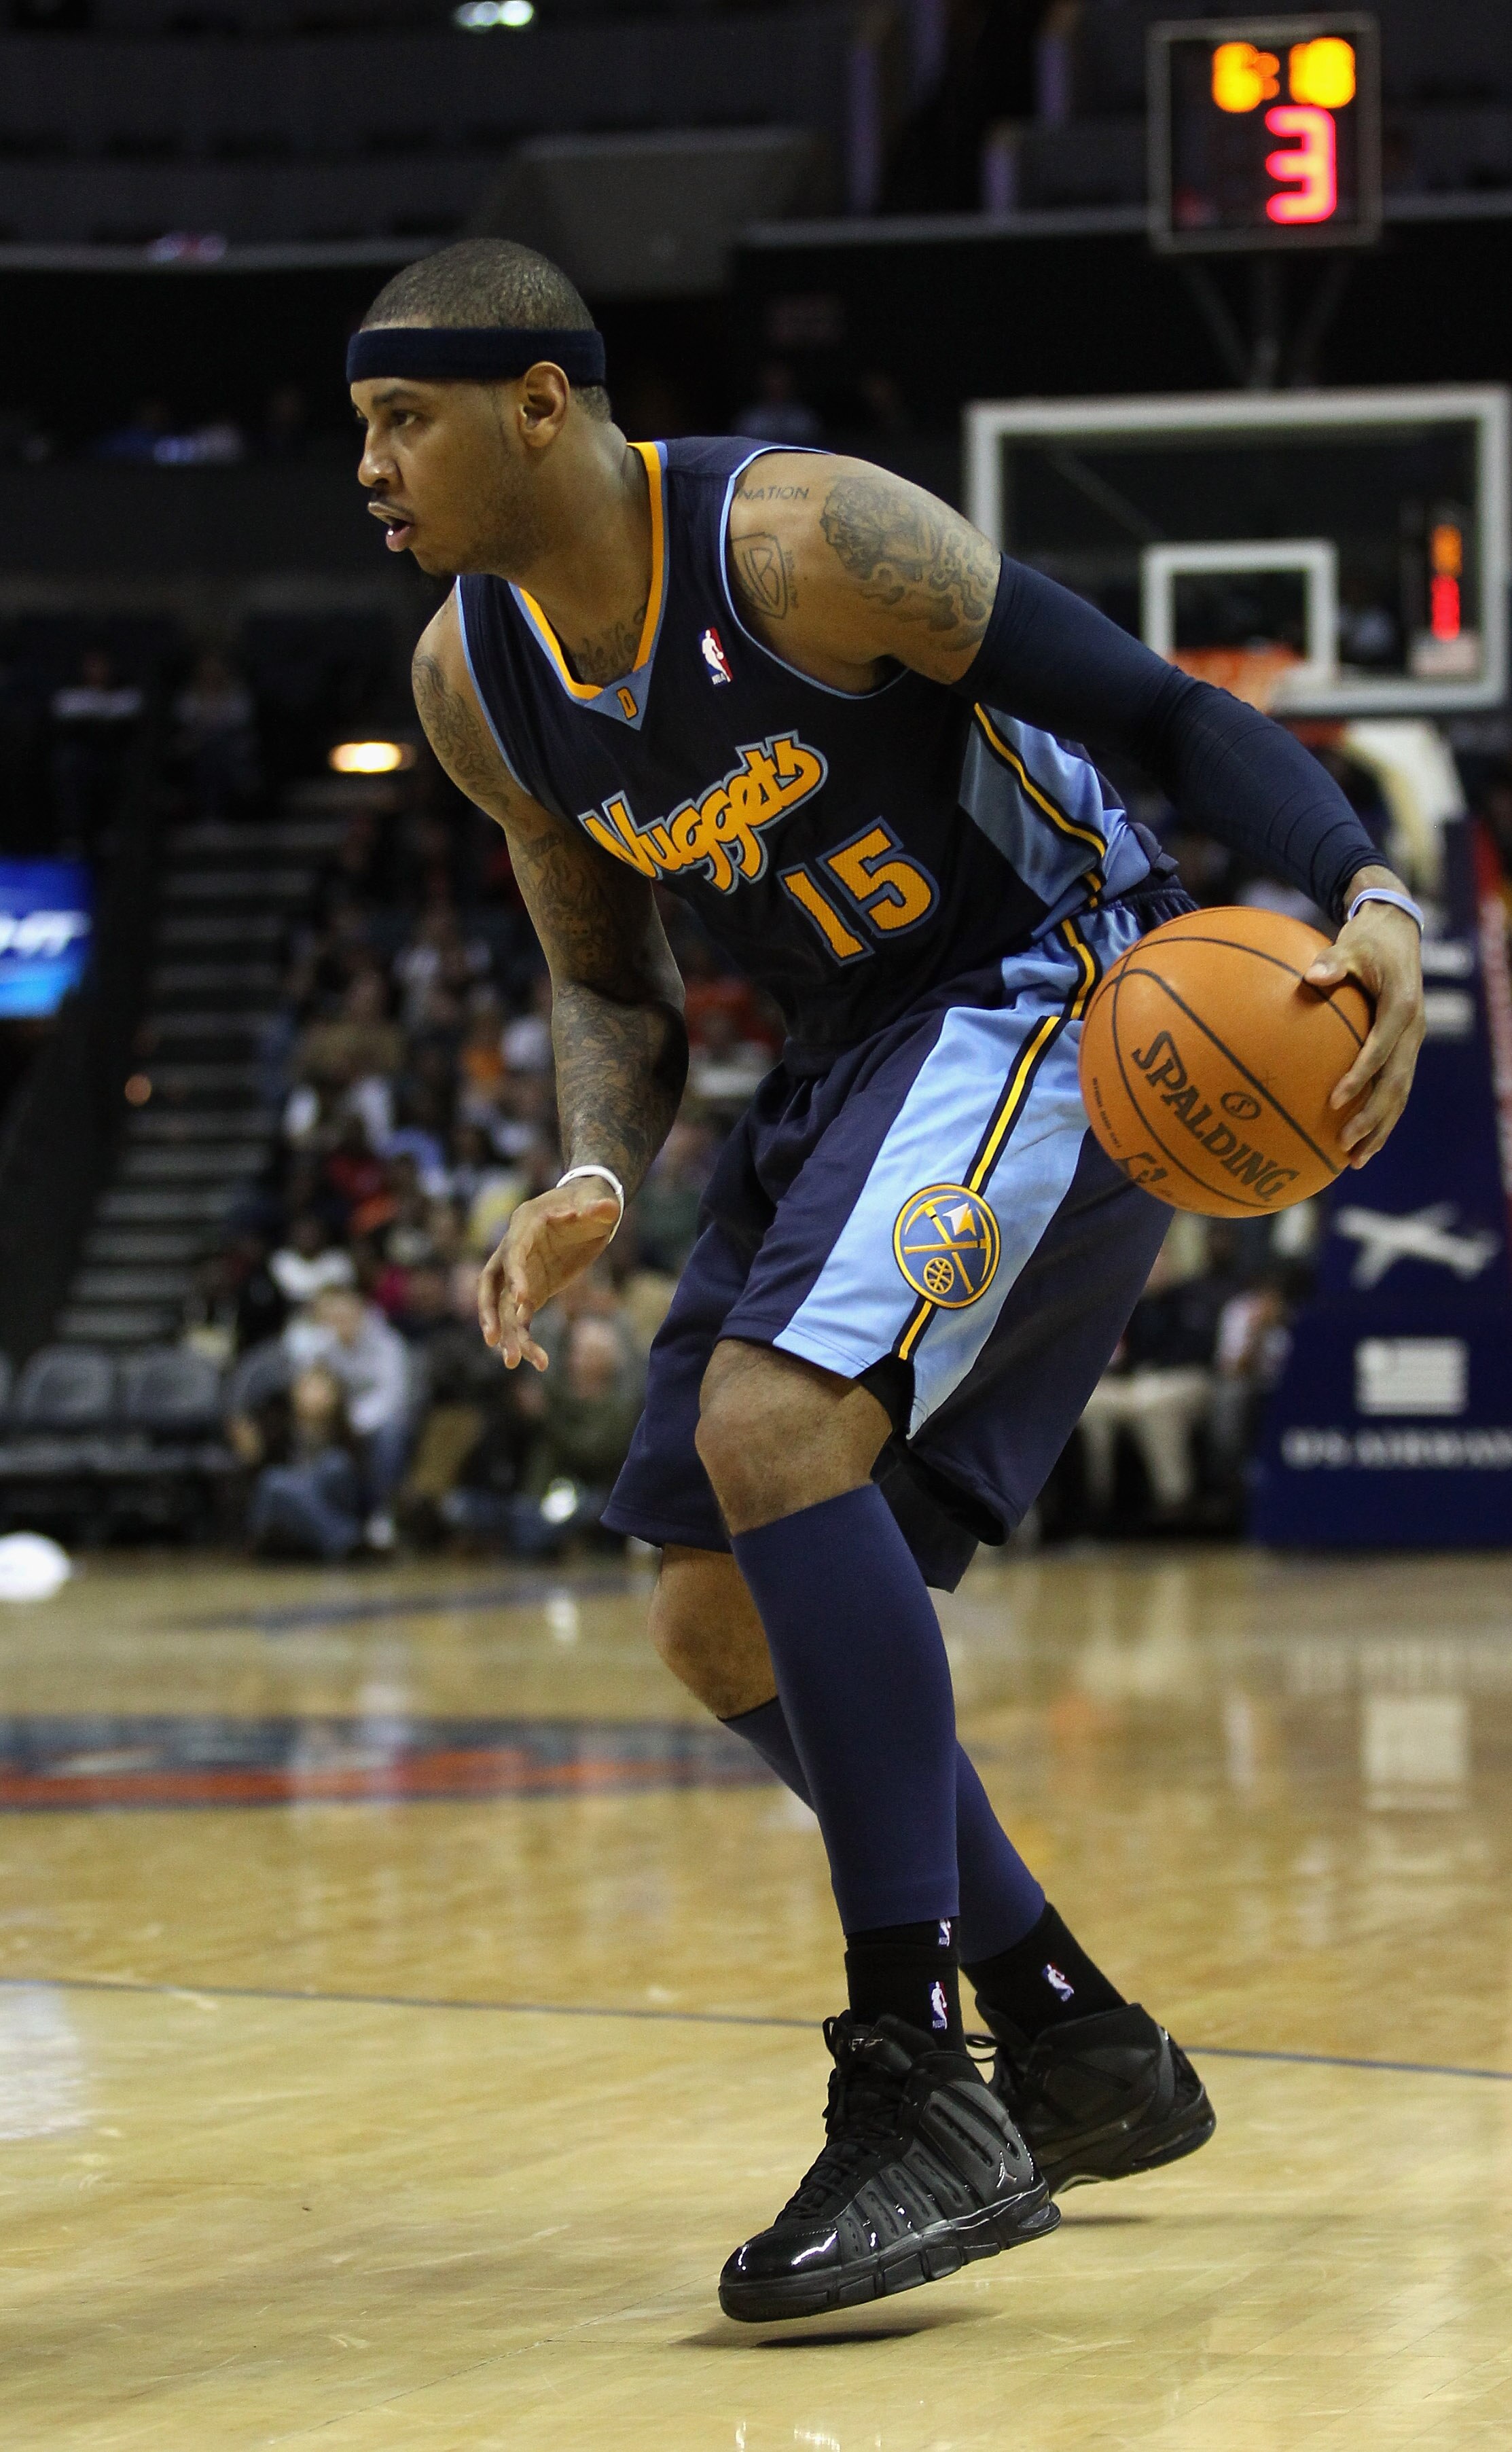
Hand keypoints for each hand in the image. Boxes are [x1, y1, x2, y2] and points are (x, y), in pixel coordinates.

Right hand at [477, 1180, 620, 1369]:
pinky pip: (522, 1317)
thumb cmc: (589, 1201)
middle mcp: (515, 1250)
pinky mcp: (532, 1290)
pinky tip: (539, 1362)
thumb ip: (599, 1207)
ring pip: (504, 1307)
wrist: (586, 1209)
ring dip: (507, 1334)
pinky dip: (525, 1338)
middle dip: (489, 1310)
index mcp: (525, 1225)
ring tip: (514, 1363)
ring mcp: (521, 1273)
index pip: (513, 1253)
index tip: (522, 1299)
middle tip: (492, 1338)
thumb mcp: (597, 1201)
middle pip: (490, 1283)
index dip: (515, 1275)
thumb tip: (607, 1208)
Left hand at [1305, 876, 1425, 1166]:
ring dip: (1380, 1128)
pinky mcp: (1404, 1049)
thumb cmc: (1368, 940)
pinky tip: (1358, 1141)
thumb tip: (1313, 974)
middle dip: (1373, 1118)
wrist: (1397, 932)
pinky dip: (1380, 1116)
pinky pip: (1394, 1088)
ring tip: (1355, 1159)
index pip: (1383, 1049)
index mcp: (1402, 1007)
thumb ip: (1333, 961)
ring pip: (1399, 1094)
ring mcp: (1411, 1043)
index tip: (1335, 1098)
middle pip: (1396, 1083)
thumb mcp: (1351, 944)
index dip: (1361, 1075)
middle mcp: (1413, 1030)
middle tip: (1346, 1145)